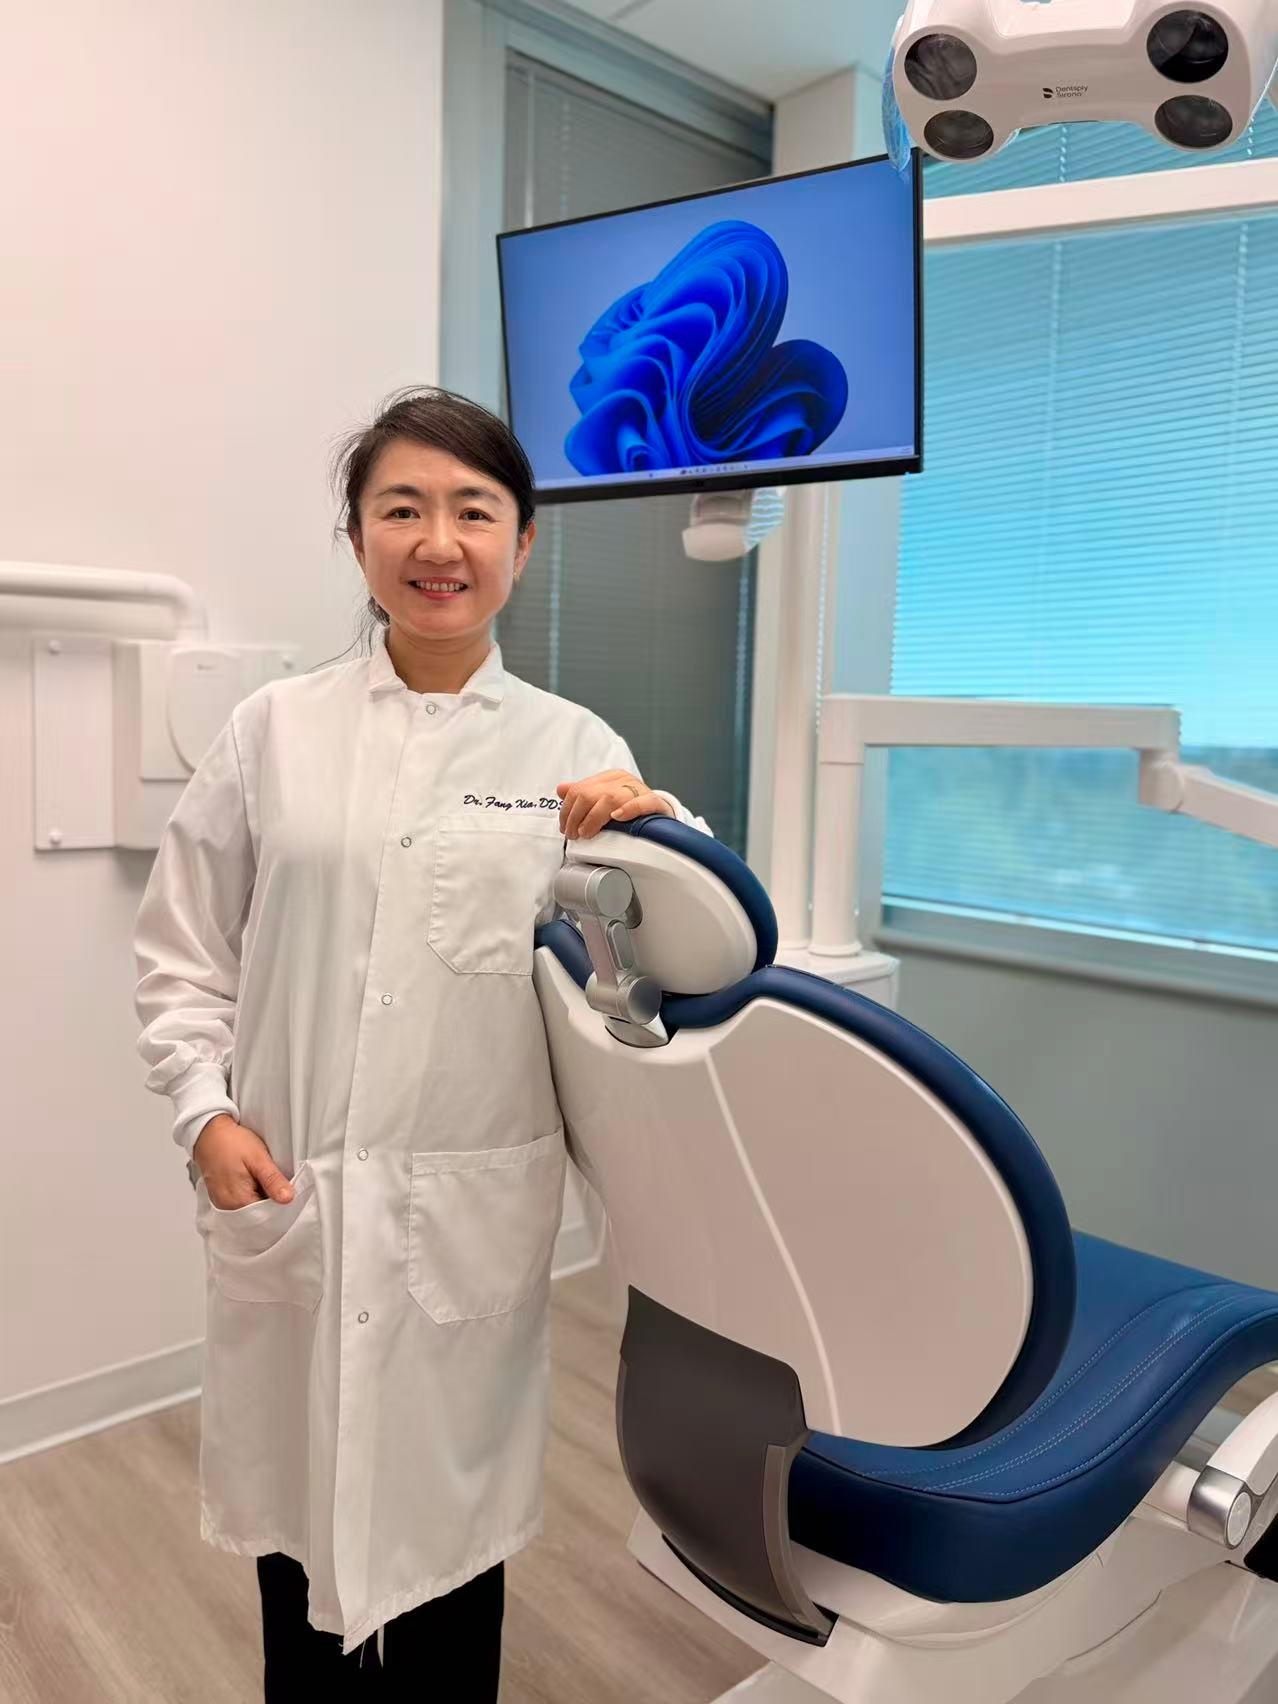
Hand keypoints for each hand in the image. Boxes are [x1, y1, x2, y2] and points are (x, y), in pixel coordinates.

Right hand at [193, 1114, 294, 1208]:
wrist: (209, 1132)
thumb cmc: (232, 1143)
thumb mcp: (258, 1158)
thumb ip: (273, 1180)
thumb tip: (288, 1199)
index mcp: (239, 1201)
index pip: (267, 1217)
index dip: (280, 1206)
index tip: (286, 1192)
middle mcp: (228, 1207)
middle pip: (258, 1216)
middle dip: (271, 1203)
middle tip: (278, 1184)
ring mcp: (223, 1203)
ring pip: (249, 1209)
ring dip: (260, 1198)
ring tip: (265, 1181)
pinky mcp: (221, 1196)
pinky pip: (240, 1203)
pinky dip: (250, 1195)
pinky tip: (254, 1182)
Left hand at [556, 770, 675, 838]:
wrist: (661, 812)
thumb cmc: (630, 807)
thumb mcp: (605, 798)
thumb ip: (583, 794)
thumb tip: (561, 789)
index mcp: (609, 777)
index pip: (580, 789)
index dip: (568, 810)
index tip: (565, 827)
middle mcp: (622, 780)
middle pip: (590, 794)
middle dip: (576, 817)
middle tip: (574, 834)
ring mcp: (638, 789)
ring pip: (610, 798)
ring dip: (594, 818)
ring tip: (587, 833)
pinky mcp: (653, 802)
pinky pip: (640, 803)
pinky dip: (628, 810)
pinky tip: (618, 818)